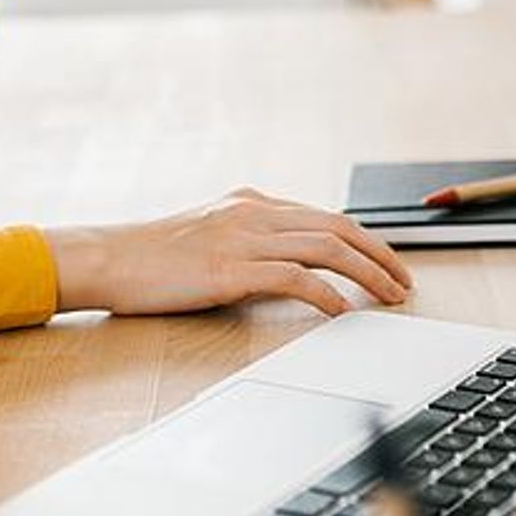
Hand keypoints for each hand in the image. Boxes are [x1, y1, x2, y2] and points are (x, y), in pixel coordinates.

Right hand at [43, 186, 414, 316]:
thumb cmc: (153, 256)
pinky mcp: (231, 269)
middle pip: (337, 226)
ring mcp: (243, 238)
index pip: (323, 215)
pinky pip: (295, 278)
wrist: (109, 258)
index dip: (364, 240)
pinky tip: (342, 312)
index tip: (388, 262)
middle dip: (380, 254)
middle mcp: (253, 212)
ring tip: (390, 298)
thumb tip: (291, 270)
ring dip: (368, 273)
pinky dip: (326, 295)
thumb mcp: (209, 236)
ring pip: (326, 247)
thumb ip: (248, 242)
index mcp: (250, 203)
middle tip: (406, 282)